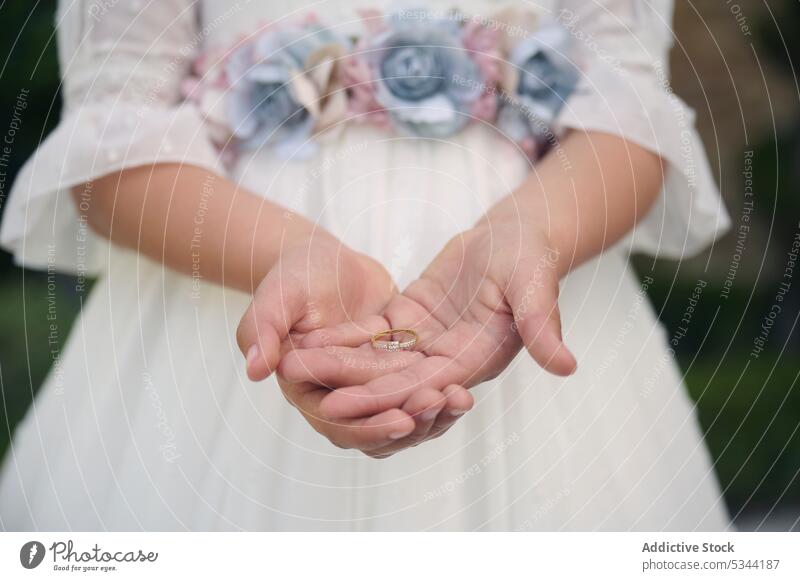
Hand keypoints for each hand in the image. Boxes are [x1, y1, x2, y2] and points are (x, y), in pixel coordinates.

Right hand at [236, 232, 469, 451]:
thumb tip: (255, 369)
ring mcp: (368, 391)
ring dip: (431, 416)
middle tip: (441, 407)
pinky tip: (464, 389)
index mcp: (307, 391)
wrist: (328, 260)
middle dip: (412, 423)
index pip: (340, 424)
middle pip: (378, 430)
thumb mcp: (279, 294)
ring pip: (402, 417)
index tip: (402, 421)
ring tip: (459, 401)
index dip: (370, 427)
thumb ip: (263, 328)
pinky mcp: (394, 376)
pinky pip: (418, 394)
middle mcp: (337, 400)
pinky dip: (439, 395)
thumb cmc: (297, 274)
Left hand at [280, 218, 576, 456]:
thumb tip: (568, 366)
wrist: (516, 234)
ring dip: (337, 361)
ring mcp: (429, 341)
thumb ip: (543, 325)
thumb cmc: (529, 256)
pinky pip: (376, 332)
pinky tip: (310, 336)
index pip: (424, 386)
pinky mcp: (413, 320)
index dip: (383, 396)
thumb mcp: (535, 285)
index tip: (343, 403)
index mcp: (477, 357)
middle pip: (391, 378)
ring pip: (378, 358)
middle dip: (345, 382)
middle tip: (299, 383)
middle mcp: (449, 358)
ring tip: (292, 360)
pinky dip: (345, 336)